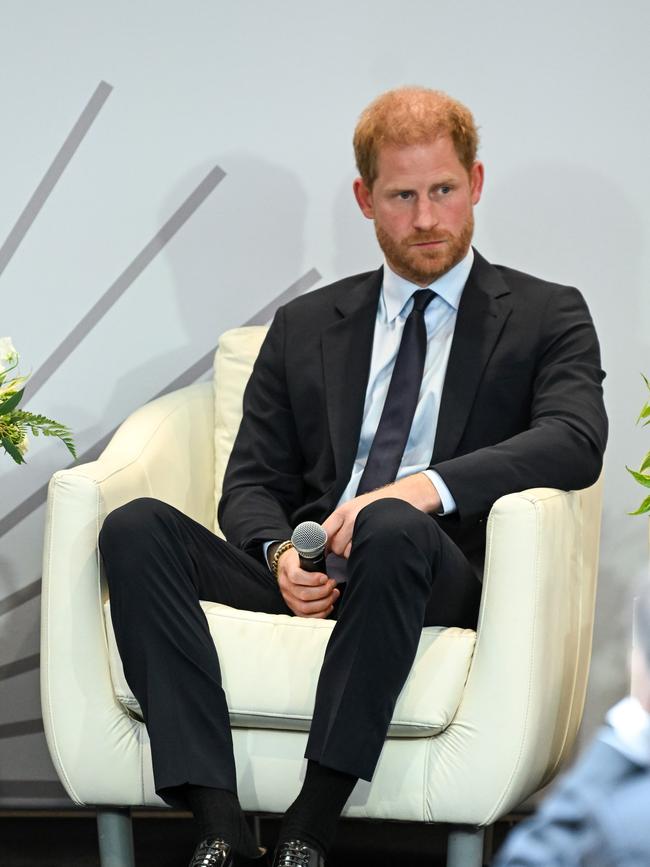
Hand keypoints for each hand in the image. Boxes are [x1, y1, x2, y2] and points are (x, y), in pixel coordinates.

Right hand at [276, 546, 339, 617]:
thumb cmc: (299, 557)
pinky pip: (305, 616)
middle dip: (323, 591)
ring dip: (324, 602)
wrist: (286, 564)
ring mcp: (288, 597)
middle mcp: (285, 585)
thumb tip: (328, 542)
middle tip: (333, 584)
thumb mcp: (303, 550)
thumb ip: (314, 550)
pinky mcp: (293, 606)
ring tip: (334, 593)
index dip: (312, 579)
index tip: (325, 577)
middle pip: (303, 595)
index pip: (296, 576)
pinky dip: (320, 613)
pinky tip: (329, 605)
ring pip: (305, 607)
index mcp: (287, 568)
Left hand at [322, 472, 441, 559]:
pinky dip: (364, 553)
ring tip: (364, 543)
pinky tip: (371, 545)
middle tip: (352, 546)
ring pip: (347, 551)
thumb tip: (329, 541)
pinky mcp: (374, 532)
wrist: (406, 495)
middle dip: (341, 552)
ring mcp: (362, 524)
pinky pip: (361, 550)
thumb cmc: (382, 504)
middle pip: (335, 546)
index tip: (321, 554)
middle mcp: (350, 517)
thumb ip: (343, 522)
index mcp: (343, 511)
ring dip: (353, 553)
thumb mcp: (358, 507)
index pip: (323, 531)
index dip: (320, 546)